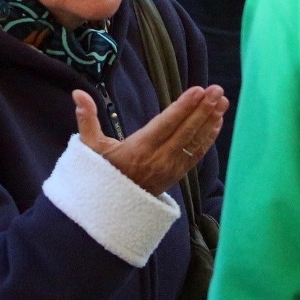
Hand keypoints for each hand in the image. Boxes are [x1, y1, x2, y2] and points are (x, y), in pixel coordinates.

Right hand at [73, 84, 227, 196]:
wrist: (109, 209)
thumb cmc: (99, 173)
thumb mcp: (89, 147)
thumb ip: (87, 119)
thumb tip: (77, 94)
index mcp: (138, 149)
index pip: (166, 124)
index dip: (183, 107)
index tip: (198, 90)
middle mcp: (158, 159)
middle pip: (185, 132)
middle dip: (203, 109)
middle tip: (217, 89)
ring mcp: (169, 169)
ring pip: (194, 143)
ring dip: (210, 121)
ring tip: (222, 100)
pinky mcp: (176, 176)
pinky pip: (196, 155)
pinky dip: (208, 138)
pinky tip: (217, 122)